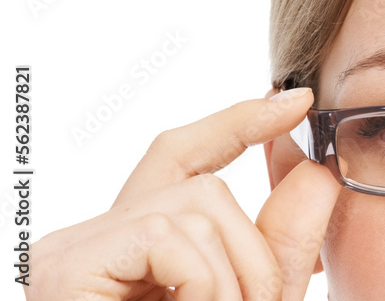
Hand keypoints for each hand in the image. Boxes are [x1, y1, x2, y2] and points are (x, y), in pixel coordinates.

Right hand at [24, 87, 341, 299]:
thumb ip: (277, 248)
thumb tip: (319, 174)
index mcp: (135, 244)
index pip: (182, 155)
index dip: (237, 120)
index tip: (294, 102)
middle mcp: (97, 237)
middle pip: (204, 188)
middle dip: (255, 248)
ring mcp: (74, 249)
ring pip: (198, 206)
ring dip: (236, 278)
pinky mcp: (65, 268)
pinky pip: (170, 237)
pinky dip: (204, 284)